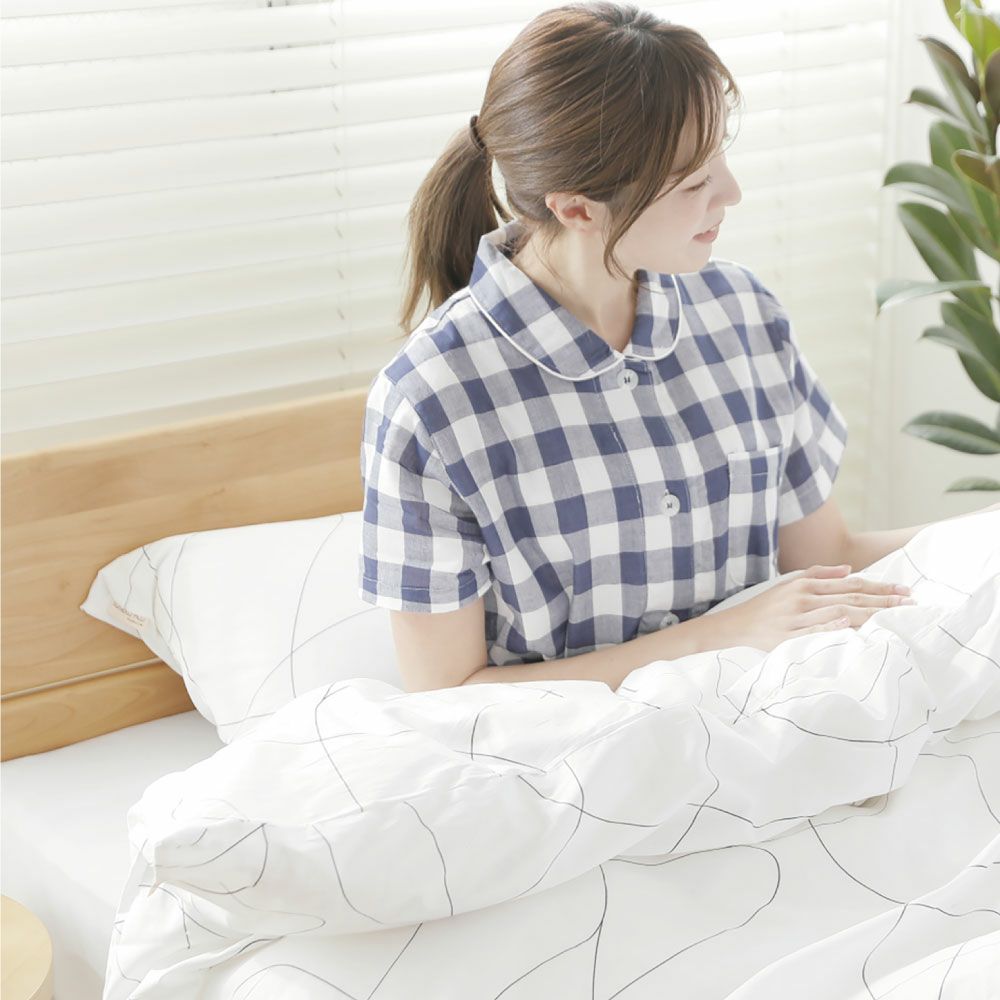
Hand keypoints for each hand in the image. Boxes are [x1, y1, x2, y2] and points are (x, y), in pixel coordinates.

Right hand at [696, 564, 914, 653]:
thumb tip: (848, 570)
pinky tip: (849, 626)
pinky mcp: (785, 637)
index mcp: (804, 585)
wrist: (729, 629)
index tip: (905, 590)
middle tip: (911, 603)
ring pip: (838, 613)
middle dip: (883, 600)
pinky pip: (813, 632)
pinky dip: (831, 627)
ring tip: (895, 616)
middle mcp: (802, 598)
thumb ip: (817, 575)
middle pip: (850, 598)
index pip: (850, 585)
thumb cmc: (762, 610)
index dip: (879, 586)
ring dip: (869, 614)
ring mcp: (794, 618)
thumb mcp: (787, 586)